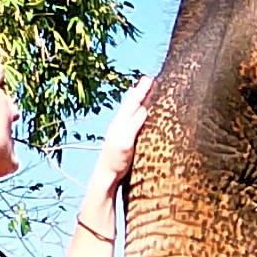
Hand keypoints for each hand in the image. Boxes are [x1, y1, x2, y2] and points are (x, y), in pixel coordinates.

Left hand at [91, 73, 153, 189]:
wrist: (106, 177)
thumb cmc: (115, 161)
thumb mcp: (125, 142)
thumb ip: (134, 124)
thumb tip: (144, 109)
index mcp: (120, 123)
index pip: (133, 102)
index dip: (141, 91)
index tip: (150, 79)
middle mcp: (120, 125)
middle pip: (132, 104)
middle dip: (141, 92)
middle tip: (149, 80)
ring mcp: (121, 132)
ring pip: (132, 112)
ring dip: (139, 101)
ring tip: (146, 93)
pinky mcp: (125, 141)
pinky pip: (133, 121)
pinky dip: (139, 114)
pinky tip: (143, 117)